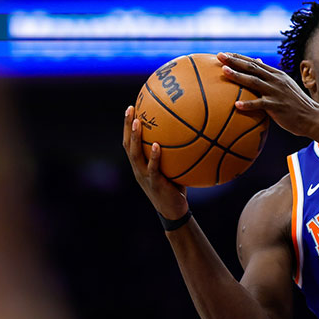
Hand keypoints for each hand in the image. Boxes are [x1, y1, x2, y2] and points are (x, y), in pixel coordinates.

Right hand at [123, 105, 189, 220]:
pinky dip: (154, 157)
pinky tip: (156, 145)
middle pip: (128, 144)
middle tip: (130, 108)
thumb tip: (191, 132)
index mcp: (140, 163)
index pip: (130, 141)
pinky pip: (152, 168)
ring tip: (137, 121)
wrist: (173, 211)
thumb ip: (176, 153)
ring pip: (135, 154)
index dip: (127, 126)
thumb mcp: (173, 168)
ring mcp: (144, 176)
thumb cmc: (175, 187)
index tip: (131, 107)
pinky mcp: (154, 184)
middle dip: (127, 126)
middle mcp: (138, 168)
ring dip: (135, 137)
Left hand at [217, 52, 318, 137]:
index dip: (239, 57)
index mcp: (277, 75)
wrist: (313, 118)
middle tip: (219, 56)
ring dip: (238, 76)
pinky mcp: (278, 106)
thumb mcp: (285, 85)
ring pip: (254, 82)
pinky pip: (260, 104)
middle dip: (235, 61)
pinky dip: (249, 104)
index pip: (255, 63)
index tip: (225, 53)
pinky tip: (236, 105)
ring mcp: (277, 93)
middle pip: (252, 68)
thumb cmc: (296, 104)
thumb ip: (270, 75)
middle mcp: (276, 81)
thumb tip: (258, 60)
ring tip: (224, 71)